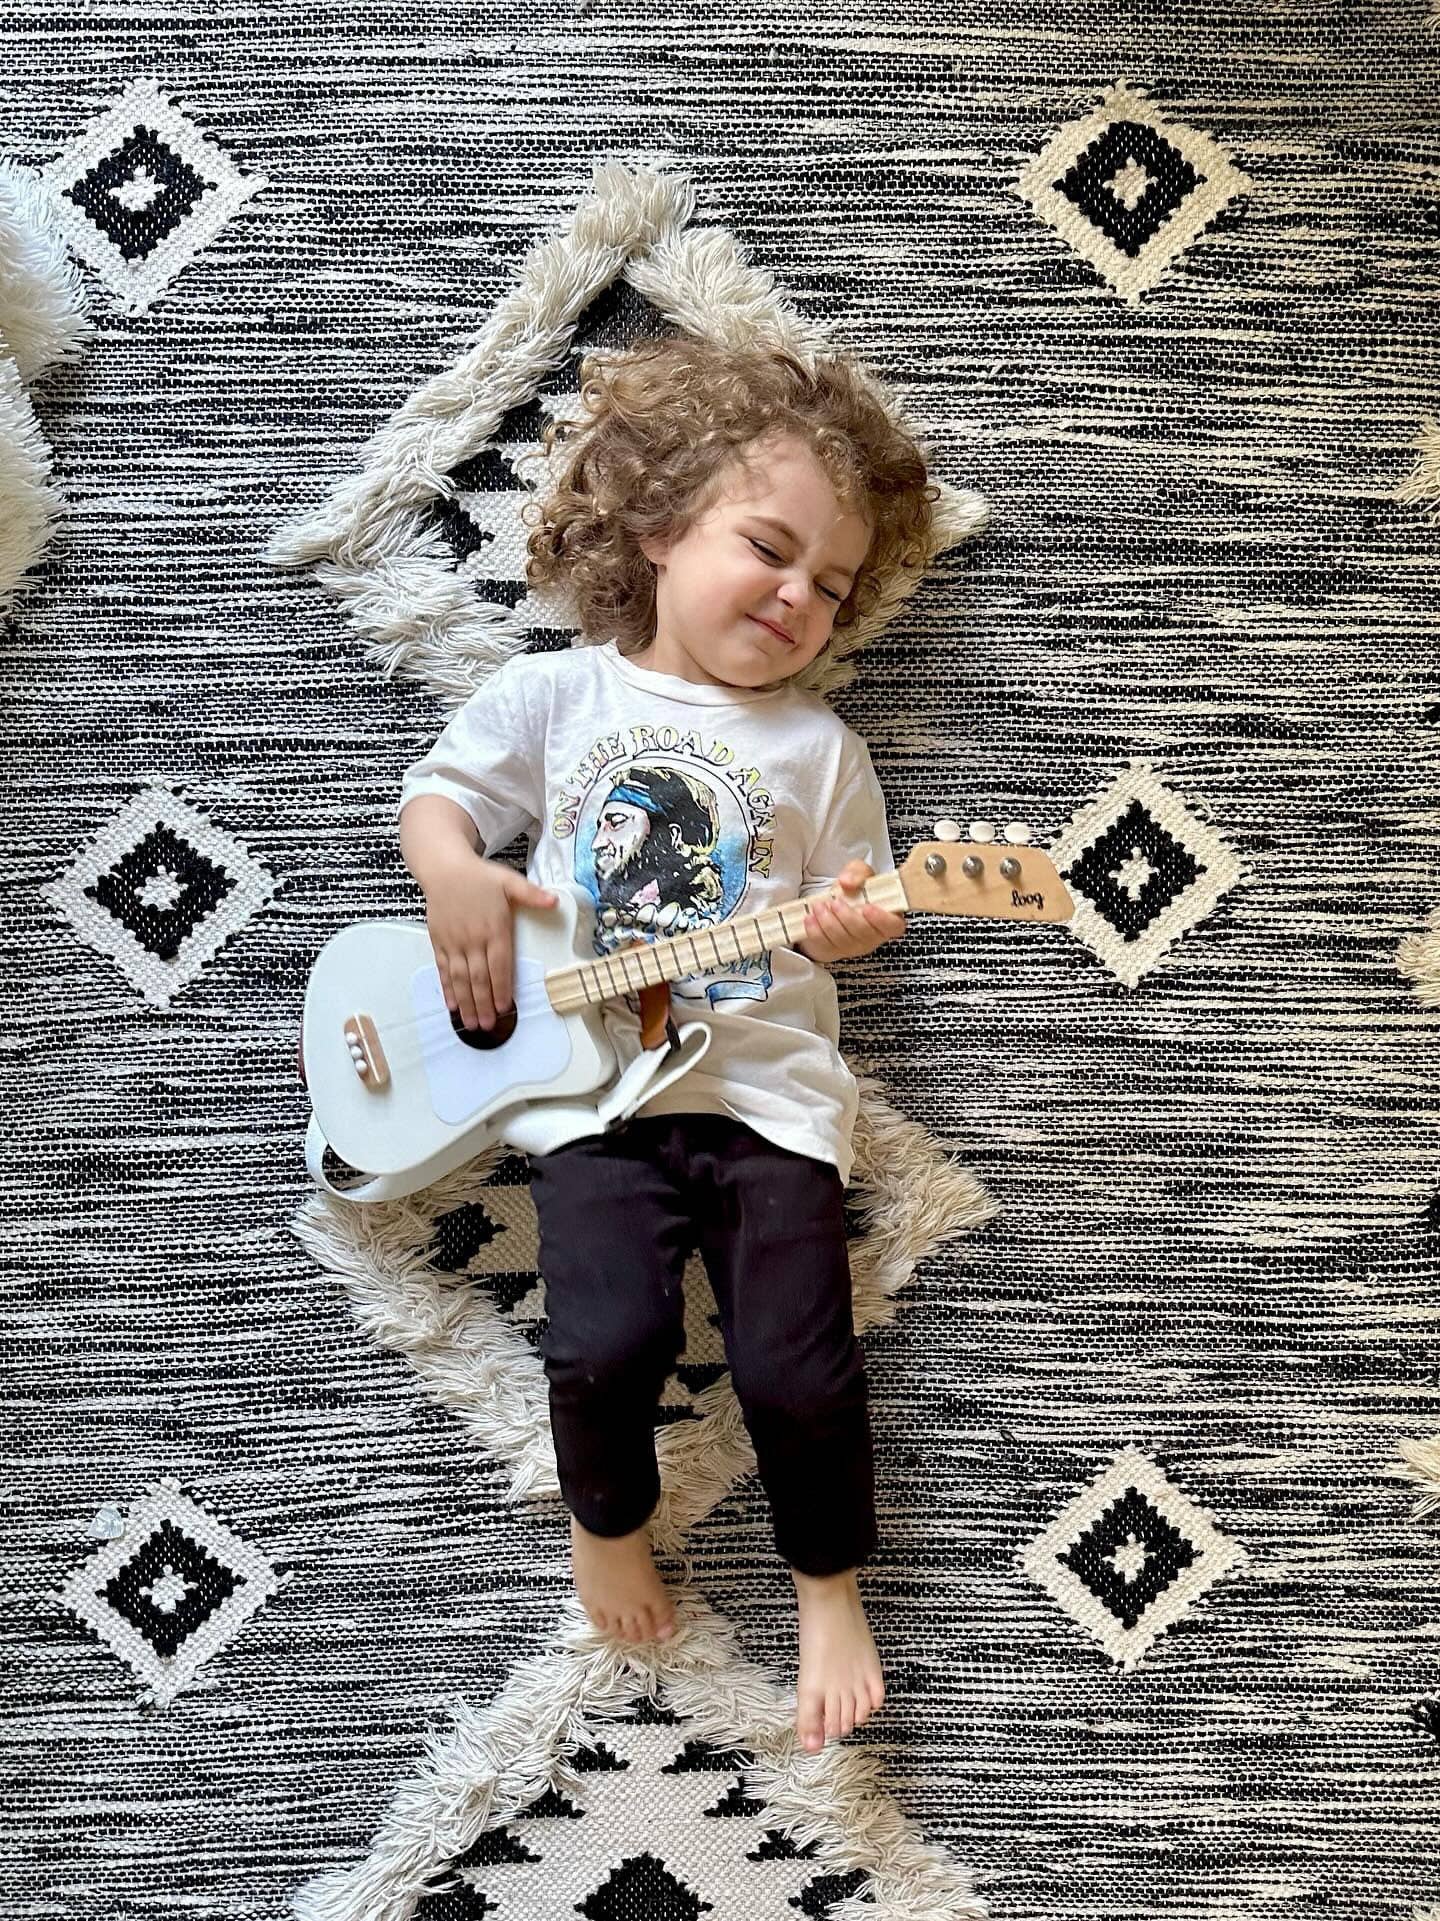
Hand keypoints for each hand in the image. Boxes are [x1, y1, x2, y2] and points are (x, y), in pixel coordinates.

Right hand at [423, 855, 556, 1030]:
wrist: (444, 868)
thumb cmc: (478, 877)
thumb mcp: (509, 881)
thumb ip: (531, 894)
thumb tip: (554, 901)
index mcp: (494, 928)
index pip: (500, 964)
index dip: (502, 987)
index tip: (506, 1006)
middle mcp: (473, 939)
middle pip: (479, 977)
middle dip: (484, 1004)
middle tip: (489, 1025)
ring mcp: (454, 943)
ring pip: (460, 979)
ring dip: (466, 1003)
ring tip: (472, 1023)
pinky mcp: (440, 943)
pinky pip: (444, 970)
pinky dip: (447, 989)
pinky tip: (452, 1005)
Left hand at [796, 860, 905, 964]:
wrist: (832, 903)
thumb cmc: (853, 891)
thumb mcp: (858, 873)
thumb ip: (857, 872)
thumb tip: (847, 881)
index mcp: (887, 917)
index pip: (893, 926)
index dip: (882, 919)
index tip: (867, 907)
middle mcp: (872, 936)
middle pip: (864, 934)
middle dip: (847, 917)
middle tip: (835, 902)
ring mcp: (853, 947)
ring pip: (843, 941)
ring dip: (828, 922)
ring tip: (819, 906)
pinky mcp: (833, 951)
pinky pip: (824, 946)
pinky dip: (815, 931)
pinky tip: (810, 918)